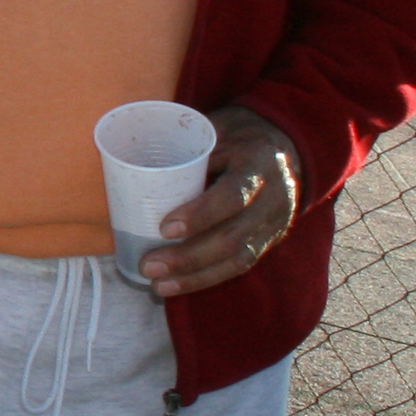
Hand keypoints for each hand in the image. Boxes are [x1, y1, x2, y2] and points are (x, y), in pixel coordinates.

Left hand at [139, 104, 303, 295]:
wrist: (282, 145)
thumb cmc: (236, 135)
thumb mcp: (217, 129)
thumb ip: (188, 150)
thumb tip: (132, 169)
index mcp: (260, 164)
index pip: (233, 196)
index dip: (200, 215)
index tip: (164, 228)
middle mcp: (274, 198)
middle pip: (234, 237)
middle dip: (189, 257)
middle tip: (149, 265)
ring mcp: (275, 223)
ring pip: (238, 259)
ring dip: (195, 277)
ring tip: (158, 285)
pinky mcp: (269, 240)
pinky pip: (240, 266)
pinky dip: (208, 278)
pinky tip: (178, 286)